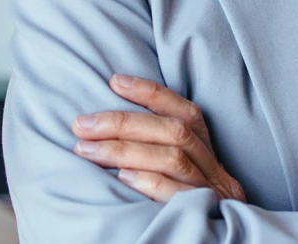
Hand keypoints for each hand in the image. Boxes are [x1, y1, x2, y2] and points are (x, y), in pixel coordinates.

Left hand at [71, 74, 246, 203]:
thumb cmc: (181, 209)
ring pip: (172, 157)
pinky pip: (177, 195)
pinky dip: (149, 182)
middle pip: (174, 132)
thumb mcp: (179, 177)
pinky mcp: (203, 216)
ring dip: (125, 150)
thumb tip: (107, 126)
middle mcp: (214, 169)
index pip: (185, 112)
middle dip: (124, 123)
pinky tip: (121, 178)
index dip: (150, 93)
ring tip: (87, 150)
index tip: (114, 81)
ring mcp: (211, 193)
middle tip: (82, 125)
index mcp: (208, 152)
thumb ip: (157, 150)